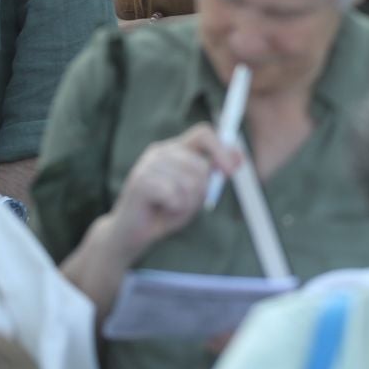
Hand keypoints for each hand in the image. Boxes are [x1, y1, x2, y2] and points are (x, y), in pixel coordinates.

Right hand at [107, 123, 242, 255]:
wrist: (130, 235)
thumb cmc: (163, 212)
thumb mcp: (194, 193)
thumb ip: (213, 174)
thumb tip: (239, 158)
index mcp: (174, 149)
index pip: (203, 134)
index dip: (221, 149)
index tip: (231, 171)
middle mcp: (160, 152)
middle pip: (201, 165)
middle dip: (200, 192)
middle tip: (182, 205)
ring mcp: (149, 165)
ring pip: (190, 183)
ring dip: (186, 205)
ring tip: (170, 210)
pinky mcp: (141, 182)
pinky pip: (175, 196)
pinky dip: (175, 211)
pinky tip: (161, 213)